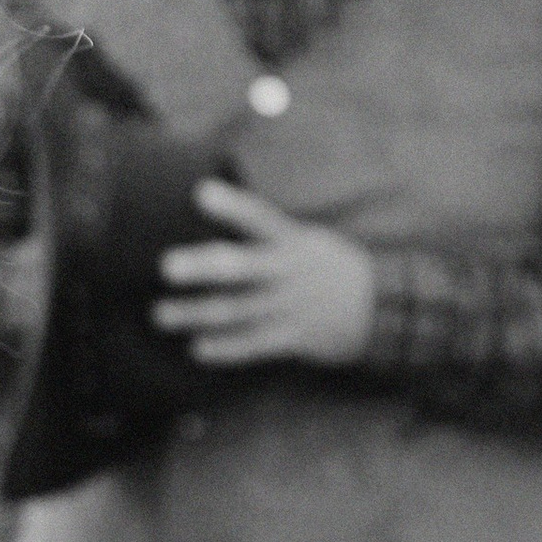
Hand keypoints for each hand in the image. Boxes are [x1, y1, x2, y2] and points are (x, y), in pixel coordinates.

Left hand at [150, 181, 376, 369]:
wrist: (379, 308)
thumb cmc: (324, 266)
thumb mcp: (305, 239)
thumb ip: (265, 231)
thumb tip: (211, 206)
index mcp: (292, 241)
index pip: (260, 218)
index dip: (233, 206)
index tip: (202, 193)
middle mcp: (289, 273)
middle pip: (242, 268)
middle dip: (204, 268)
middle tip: (167, 267)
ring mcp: (291, 307)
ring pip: (238, 311)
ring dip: (197, 314)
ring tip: (162, 314)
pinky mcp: (295, 338)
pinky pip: (254, 345)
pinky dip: (225, 348)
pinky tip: (197, 348)